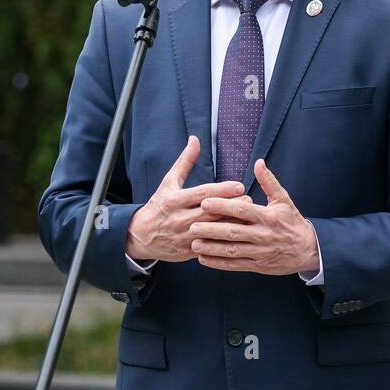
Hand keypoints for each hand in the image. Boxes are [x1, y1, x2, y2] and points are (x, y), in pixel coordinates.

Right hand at [125, 136, 250, 261]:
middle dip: (230, 207)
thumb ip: (185, 161)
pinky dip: (222, 242)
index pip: (202, 194)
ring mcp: (183, 236)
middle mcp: (179, 218)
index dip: (222, 190)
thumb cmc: (159, 204)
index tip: (240, 186)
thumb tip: (195, 139)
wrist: (140, 235)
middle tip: (249, 200)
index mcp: (175, 200)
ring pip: (211, 231)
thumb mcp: (169, 181)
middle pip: (209, 213)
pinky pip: (208, 246)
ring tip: (248, 217)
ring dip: (230, 224)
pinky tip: (237, 236)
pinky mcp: (187, 251)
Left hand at [186, 158, 319, 275]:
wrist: (307, 249)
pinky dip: (219, 263)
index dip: (223, 206)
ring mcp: (260, 252)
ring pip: (232, 251)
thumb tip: (258, 162)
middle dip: (212, 229)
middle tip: (192, 225)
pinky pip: (235, 265)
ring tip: (194, 244)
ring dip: (212, 248)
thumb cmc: (292, 221)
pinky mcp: (257, 266)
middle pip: (234, 232)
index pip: (242, 210)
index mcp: (268, 217)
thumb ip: (269, 181)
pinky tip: (204, 258)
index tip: (205, 202)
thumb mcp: (284, 199)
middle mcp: (263, 235)